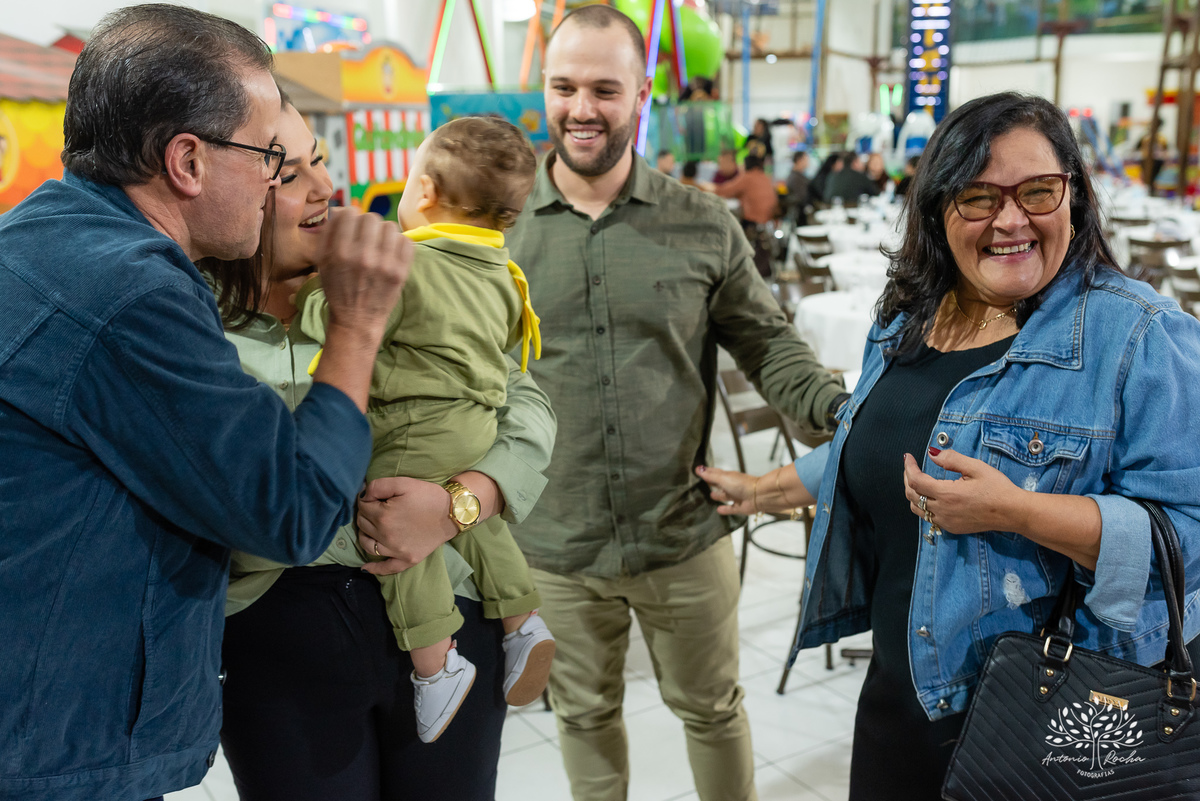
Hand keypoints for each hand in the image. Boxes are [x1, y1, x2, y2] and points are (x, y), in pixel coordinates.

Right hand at [316, 207, 411, 333]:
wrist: (357, 319)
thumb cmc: (338, 289)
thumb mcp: (322, 262)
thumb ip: (328, 234)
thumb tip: (341, 210)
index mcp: (339, 252)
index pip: (350, 214)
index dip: (350, 218)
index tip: (352, 227)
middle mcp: (362, 256)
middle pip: (372, 217)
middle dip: (368, 225)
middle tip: (367, 237)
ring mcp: (384, 264)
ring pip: (390, 227)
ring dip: (384, 233)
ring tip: (379, 245)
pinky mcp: (400, 272)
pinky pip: (406, 241)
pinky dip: (399, 244)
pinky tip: (391, 253)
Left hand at [356, 477, 455, 575]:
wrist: (452, 513)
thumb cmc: (428, 496)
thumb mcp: (404, 482)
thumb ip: (378, 485)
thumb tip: (362, 494)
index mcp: (383, 516)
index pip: (363, 506)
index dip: (366, 499)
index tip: (375, 496)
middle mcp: (385, 536)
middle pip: (363, 525)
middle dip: (365, 514)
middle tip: (375, 507)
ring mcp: (395, 551)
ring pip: (367, 544)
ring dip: (365, 534)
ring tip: (372, 527)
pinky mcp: (406, 560)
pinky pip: (386, 568)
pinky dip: (374, 569)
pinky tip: (365, 567)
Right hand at [696, 465, 760, 514]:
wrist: (758, 495)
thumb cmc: (741, 484)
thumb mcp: (723, 478)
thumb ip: (710, 476)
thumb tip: (698, 469)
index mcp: (728, 476)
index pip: (715, 473)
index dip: (707, 472)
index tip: (698, 471)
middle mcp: (731, 486)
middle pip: (719, 484)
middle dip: (712, 483)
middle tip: (703, 483)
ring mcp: (736, 496)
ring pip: (725, 496)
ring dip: (718, 495)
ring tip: (711, 495)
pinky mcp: (739, 507)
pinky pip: (730, 508)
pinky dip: (724, 509)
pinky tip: (718, 510)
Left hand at [902, 448, 1021, 534]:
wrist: (1012, 512)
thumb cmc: (997, 488)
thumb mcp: (976, 467)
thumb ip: (951, 459)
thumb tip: (932, 454)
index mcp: (947, 494)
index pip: (916, 481)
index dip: (909, 468)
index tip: (908, 457)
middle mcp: (943, 510)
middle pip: (912, 495)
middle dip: (908, 479)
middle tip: (911, 467)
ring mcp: (946, 521)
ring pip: (917, 509)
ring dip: (913, 494)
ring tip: (917, 481)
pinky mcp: (952, 528)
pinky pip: (929, 518)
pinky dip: (923, 506)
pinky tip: (930, 497)